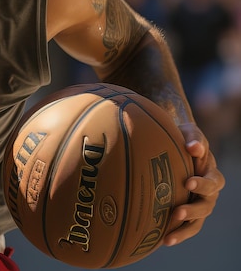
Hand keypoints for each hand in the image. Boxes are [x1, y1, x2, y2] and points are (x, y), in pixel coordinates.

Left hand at [164, 122, 224, 245]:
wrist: (176, 145)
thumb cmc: (184, 138)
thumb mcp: (191, 134)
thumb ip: (194, 139)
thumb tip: (193, 147)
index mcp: (212, 174)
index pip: (213, 182)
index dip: (203, 184)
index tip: (188, 182)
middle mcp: (208, 193)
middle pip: (206, 206)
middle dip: (192, 210)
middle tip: (177, 211)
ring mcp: (198, 204)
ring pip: (196, 222)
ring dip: (183, 230)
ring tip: (168, 237)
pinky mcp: (186, 212)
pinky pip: (184, 227)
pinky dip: (175, 234)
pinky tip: (161, 240)